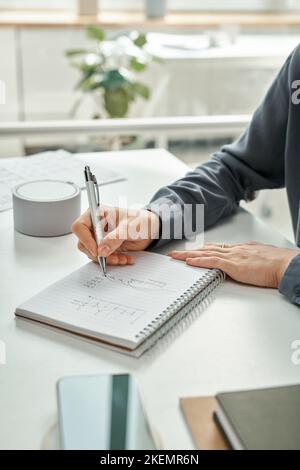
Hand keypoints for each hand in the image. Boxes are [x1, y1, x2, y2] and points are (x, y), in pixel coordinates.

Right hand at [72, 205, 159, 265]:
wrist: (150, 228)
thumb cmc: (140, 220)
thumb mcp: (129, 227)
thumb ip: (115, 238)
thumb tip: (101, 250)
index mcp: (97, 214)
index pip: (80, 227)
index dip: (85, 239)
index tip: (97, 250)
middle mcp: (95, 226)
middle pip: (83, 243)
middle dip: (98, 253)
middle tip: (112, 258)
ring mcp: (99, 237)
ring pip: (92, 253)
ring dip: (107, 259)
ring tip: (122, 259)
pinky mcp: (105, 247)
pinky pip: (102, 258)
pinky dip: (113, 261)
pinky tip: (125, 258)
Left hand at [168, 241, 299, 287]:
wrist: (285, 264)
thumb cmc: (277, 263)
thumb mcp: (261, 258)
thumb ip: (251, 259)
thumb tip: (247, 263)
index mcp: (241, 249)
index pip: (217, 248)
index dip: (203, 249)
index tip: (194, 250)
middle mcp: (234, 250)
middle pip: (207, 249)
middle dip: (191, 251)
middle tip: (176, 252)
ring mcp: (233, 257)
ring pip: (205, 254)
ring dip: (188, 255)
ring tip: (175, 256)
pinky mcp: (233, 265)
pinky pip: (212, 262)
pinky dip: (199, 261)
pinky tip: (189, 262)